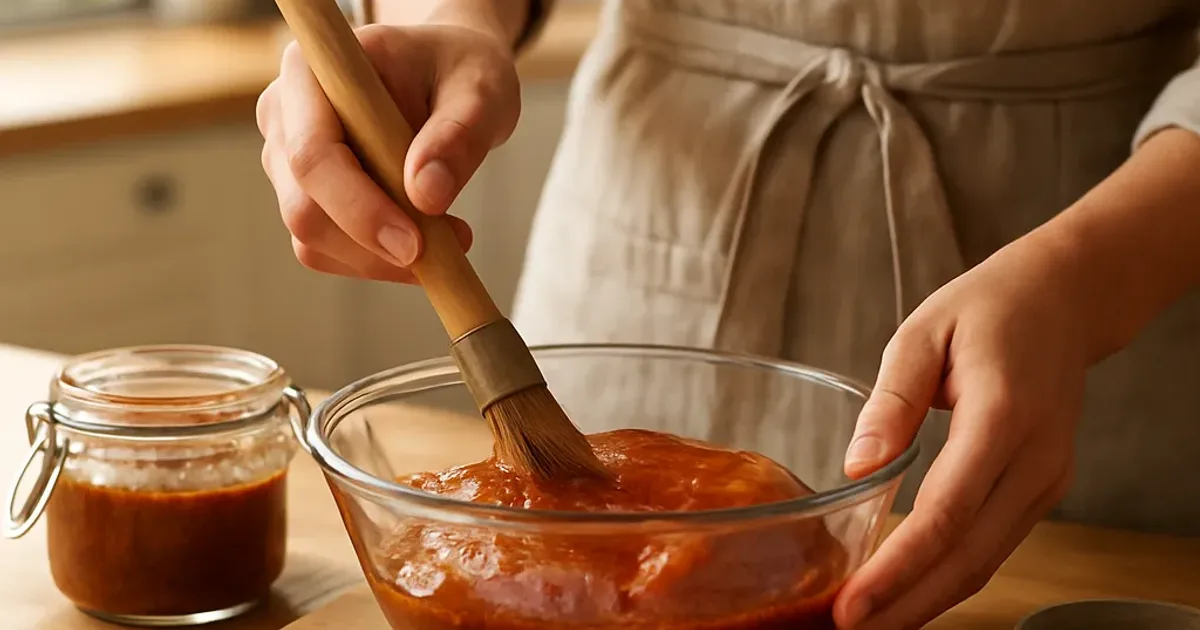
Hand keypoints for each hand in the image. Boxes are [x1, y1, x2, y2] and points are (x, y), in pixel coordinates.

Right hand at [256, 23, 520, 282]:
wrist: (446, 73)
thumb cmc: (460, 68)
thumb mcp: (480, 89)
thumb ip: (458, 134)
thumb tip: (426, 195)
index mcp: (313, 70)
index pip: (312, 154)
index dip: (357, 208)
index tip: (414, 244)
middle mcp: (285, 113)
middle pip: (303, 207)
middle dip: (372, 246)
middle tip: (448, 250)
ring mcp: (286, 157)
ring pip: (312, 238)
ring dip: (380, 258)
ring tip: (451, 237)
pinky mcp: (304, 193)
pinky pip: (327, 249)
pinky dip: (376, 261)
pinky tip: (427, 242)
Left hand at [832, 237, 1089, 628]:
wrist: (1064, 300)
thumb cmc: (988, 309)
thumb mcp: (923, 332)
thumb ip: (891, 400)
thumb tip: (857, 466)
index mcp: (1002, 418)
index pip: (945, 516)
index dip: (898, 569)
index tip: (852, 604)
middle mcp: (1034, 461)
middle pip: (969, 558)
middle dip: (907, 605)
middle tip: (848, 629)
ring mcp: (1046, 481)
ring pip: (986, 562)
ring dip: (928, 600)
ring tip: (869, 622)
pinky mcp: (1041, 488)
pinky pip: (994, 545)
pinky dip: (950, 575)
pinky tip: (908, 589)